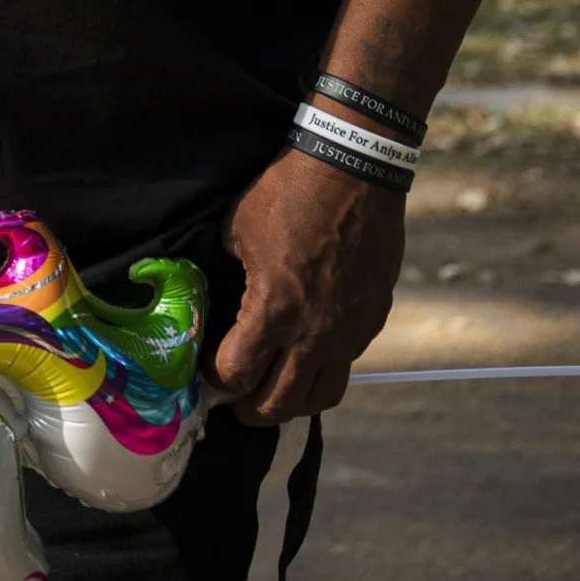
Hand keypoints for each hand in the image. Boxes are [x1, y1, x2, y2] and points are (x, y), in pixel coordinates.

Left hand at [213, 145, 403, 424]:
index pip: (237, 376)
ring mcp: (348, 332)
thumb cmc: (289, 192)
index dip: (215, 381)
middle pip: (279, 404)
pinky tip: (309, 352)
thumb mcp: (238, 228)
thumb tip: (219, 286)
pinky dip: (323, 369)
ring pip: (321, 397)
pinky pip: (346, 363)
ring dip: (293, 401)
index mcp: (272, 311)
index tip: (207, 375)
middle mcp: (313, 334)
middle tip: (236, 402)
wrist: (355, 170)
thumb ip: (229, 269)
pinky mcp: (372, 320)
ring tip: (276, 390)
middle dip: (250, 410)